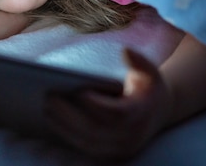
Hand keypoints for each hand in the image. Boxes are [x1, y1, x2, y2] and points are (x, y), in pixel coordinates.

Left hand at [44, 48, 172, 159]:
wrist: (159, 113)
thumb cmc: (148, 88)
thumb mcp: (150, 71)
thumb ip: (139, 60)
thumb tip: (126, 51)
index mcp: (140, 114)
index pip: (116, 113)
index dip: (96, 104)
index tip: (78, 91)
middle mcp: (130, 136)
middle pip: (95, 130)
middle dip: (70, 115)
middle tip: (49, 97)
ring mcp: (119, 148)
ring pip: (87, 142)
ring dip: (64, 127)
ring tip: (46, 108)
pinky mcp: (109, 154)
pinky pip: (85, 148)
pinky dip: (67, 136)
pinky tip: (52, 120)